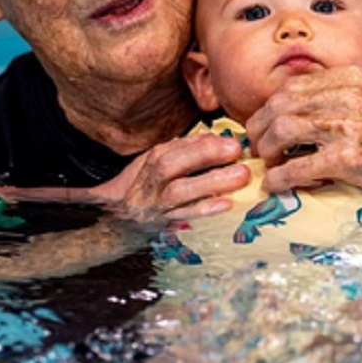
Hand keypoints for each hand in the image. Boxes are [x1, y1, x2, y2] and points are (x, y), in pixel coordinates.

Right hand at [93, 133, 249, 221]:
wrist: (121, 219)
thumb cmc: (147, 185)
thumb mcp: (160, 162)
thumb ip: (187, 149)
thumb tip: (218, 138)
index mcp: (153, 160)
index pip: (176, 147)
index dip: (205, 143)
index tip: (233, 142)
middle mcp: (152, 180)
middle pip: (172, 164)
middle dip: (204, 154)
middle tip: (237, 151)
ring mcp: (156, 203)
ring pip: (179, 192)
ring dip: (210, 182)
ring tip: (240, 176)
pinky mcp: (164, 224)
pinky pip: (184, 217)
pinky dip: (204, 209)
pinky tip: (225, 204)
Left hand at [244, 66, 361, 206]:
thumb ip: (338, 97)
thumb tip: (293, 107)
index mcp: (350, 78)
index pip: (291, 87)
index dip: (267, 108)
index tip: (260, 125)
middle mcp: (348, 96)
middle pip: (280, 106)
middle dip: (260, 128)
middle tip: (257, 147)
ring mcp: (348, 126)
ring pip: (283, 130)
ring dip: (267, 149)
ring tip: (267, 164)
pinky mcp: (349, 159)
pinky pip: (298, 165)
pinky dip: (280, 177)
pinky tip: (275, 185)